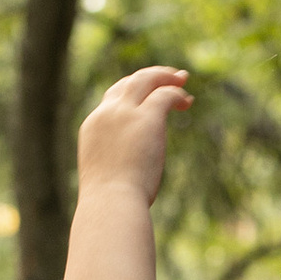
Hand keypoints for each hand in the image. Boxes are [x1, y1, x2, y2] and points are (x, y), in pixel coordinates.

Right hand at [77, 66, 191, 208]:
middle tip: (171, 77)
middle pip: (129, 82)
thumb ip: (117, 161)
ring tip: (182, 80)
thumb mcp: (107, 174)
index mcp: (93, 126)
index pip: (113, 99)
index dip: (133, 93)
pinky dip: (177, 94)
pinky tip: (187, 102)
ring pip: (147, 80)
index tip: (148, 95)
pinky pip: (165, 95)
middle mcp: (107, 114)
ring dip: (166, 77)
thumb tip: (132, 170)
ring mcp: (125, 113)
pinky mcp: (147, 118)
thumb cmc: (109, 201)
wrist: (110, 202)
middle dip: (151, 77)